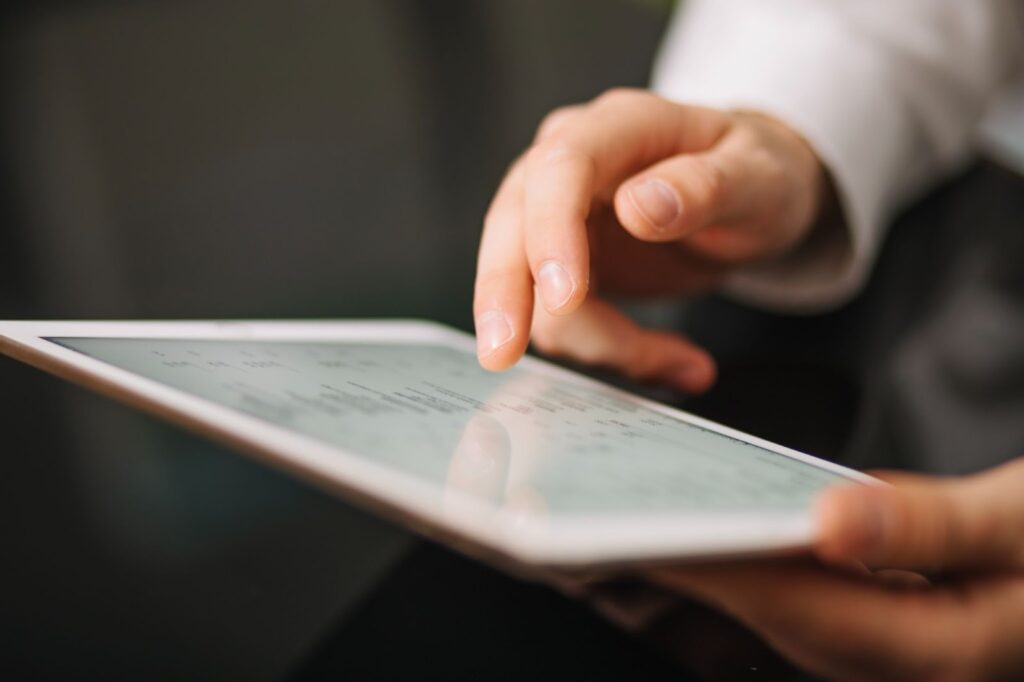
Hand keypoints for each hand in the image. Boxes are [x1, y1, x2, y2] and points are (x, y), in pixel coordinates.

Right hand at [473, 88, 826, 391]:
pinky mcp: (560, 264)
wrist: (748, 196)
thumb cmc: (755, 173)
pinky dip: (610, 352)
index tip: (562, 296)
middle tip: (504, 355)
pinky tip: (669, 362)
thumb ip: (705, 186)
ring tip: (681, 364)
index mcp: (619, 126)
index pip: (559, 169)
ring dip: (596, 342)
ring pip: (532, 288)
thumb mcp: (759, 177)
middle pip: (511, 225)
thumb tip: (639, 206)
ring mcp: (557, 215)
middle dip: (505, 295)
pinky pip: (561, 318)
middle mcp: (570, 163)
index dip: (550, 232)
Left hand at [648, 459, 1023, 680]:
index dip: (720, 571)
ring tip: (652, 515)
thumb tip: (831, 523)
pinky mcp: (895, 614)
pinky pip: (813, 589)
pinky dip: (767, 556)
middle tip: (618, 523)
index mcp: (942, 647)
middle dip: (697, 572)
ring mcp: (901, 640)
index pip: (802, 609)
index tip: (647, 535)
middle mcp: (909, 656)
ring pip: (790, 605)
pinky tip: (733, 521)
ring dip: (723, 564)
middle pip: (779, 614)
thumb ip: (939, 526)